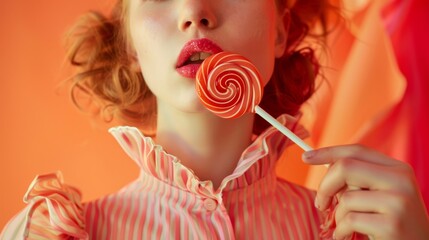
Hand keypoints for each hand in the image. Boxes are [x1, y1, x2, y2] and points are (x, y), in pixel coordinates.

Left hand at [302, 144, 428, 239]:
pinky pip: (349, 220)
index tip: (306, 157)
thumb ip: (359, 178)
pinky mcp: (391, 224)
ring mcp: (398, 202)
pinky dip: (341, 231)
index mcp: (398, 169)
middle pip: (345, 168)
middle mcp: (401, 180)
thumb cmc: (391, 222)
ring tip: (346, 226)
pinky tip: (347, 235)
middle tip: (321, 204)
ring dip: (337, 216)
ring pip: (346, 198)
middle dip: (325, 186)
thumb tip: (324, 164)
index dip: (328, 152)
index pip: (357, 150)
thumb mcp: (380, 194)